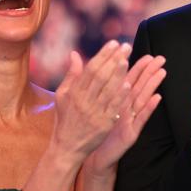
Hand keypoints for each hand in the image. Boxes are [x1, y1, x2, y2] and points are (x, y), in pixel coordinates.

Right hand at [52, 41, 132, 167]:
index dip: (103, 55)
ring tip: (127, 60)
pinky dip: (120, 96)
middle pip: (100, 76)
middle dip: (113, 59)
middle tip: (126, 47)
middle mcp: (83, 101)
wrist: (67, 147)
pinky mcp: (103, 125)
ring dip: (118, 74)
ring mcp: (94, 113)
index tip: (114, 43)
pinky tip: (128, 85)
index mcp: (74, 92)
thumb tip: (74, 54)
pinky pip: (113, 108)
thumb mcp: (62, 96)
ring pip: (107, 90)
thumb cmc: (65, 118)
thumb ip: (71, 74)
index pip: (90, 69)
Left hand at [84, 54, 166, 176]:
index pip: (128, 80)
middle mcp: (126, 108)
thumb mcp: (98, 108)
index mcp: (117, 100)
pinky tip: (157, 98)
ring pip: (143, 99)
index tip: (147, 54)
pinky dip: (149, 108)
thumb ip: (99, 89)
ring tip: (162, 72)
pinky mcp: (131, 133)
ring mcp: (130, 120)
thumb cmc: (97, 130)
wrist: (96, 155)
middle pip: (139, 86)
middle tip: (160, 58)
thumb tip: (98, 69)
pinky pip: (141, 119)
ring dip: (153, 86)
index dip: (138, 67)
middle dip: (149, 72)